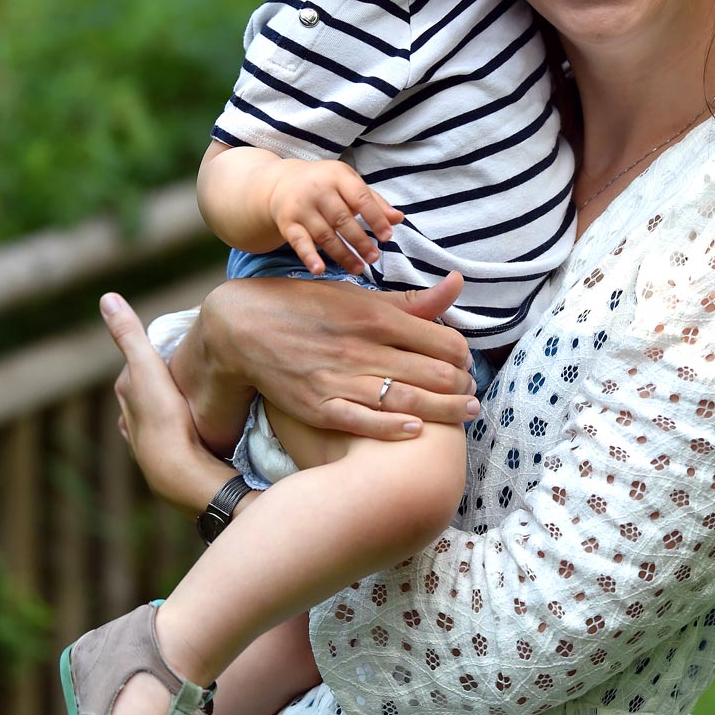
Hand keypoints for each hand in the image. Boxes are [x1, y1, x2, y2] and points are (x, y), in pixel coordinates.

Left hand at [100, 292, 235, 518]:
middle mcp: (132, 421)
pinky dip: (184, 428)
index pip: (138, 365)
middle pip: (148, 391)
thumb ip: (128, 334)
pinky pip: (177, 436)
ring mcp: (150, 443)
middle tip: (191, 367)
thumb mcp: (146, 367)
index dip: (156, 353)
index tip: (176, 344)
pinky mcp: (171, 460)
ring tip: (198, 396)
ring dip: (174, 406)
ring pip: (161, 416)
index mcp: (127, 396)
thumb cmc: (165, 416)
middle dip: (162, 379)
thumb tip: (106, 297)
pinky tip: (200, 428)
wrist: (182, 471)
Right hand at [172, 271, 479, 442]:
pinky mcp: (319, 406)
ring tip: (467, 413)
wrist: (242, 326)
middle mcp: (363, 349)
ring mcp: (341, 380)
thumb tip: (458, 284)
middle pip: (435, 374)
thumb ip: (409, 300)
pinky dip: (395, 428)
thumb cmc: (305, 306)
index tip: (466, 363)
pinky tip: (418, 430)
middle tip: (472, 394)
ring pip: (409, 401)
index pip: (443, 341)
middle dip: (462, 386)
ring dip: (446, 410)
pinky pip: (364, 422)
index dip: (463, 356)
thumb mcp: (357, 295)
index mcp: (376, 316)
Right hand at [270, 158, 403, 275]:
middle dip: (360, 241)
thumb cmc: (325, 185)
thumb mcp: (349, 184)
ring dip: (343, 254)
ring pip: (324, 235)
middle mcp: (318, 190)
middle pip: (342, 219)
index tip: (387, 237)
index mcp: (338, 177)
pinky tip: (319, 270)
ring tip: (359, 268)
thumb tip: (398, 219)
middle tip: (374, 258)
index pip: (360, 198)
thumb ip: (374, 202)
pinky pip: (299, 242)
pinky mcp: (288, 223)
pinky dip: (309, 257)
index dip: (375, 218)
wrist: (281, 183)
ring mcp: (301, 207)